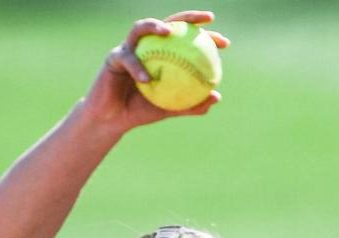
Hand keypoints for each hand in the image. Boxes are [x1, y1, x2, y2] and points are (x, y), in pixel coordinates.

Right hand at [82, 10, 229, 132]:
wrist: (113, 119)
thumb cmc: (141, 111)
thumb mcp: (170, 109)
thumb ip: (191, 104)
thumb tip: (217, 96)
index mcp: (163, 54)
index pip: (187, 40)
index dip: (207, 37)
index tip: (224, 43)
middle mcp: (147, 45)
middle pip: (169, 23)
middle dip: (189, 17)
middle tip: (208, 21)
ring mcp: (130, 48)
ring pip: (141, 28)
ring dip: (154, 25)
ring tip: (168, 32)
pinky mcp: (114, 57)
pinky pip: (128, 59)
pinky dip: (137, 68)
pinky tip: (147, 78)